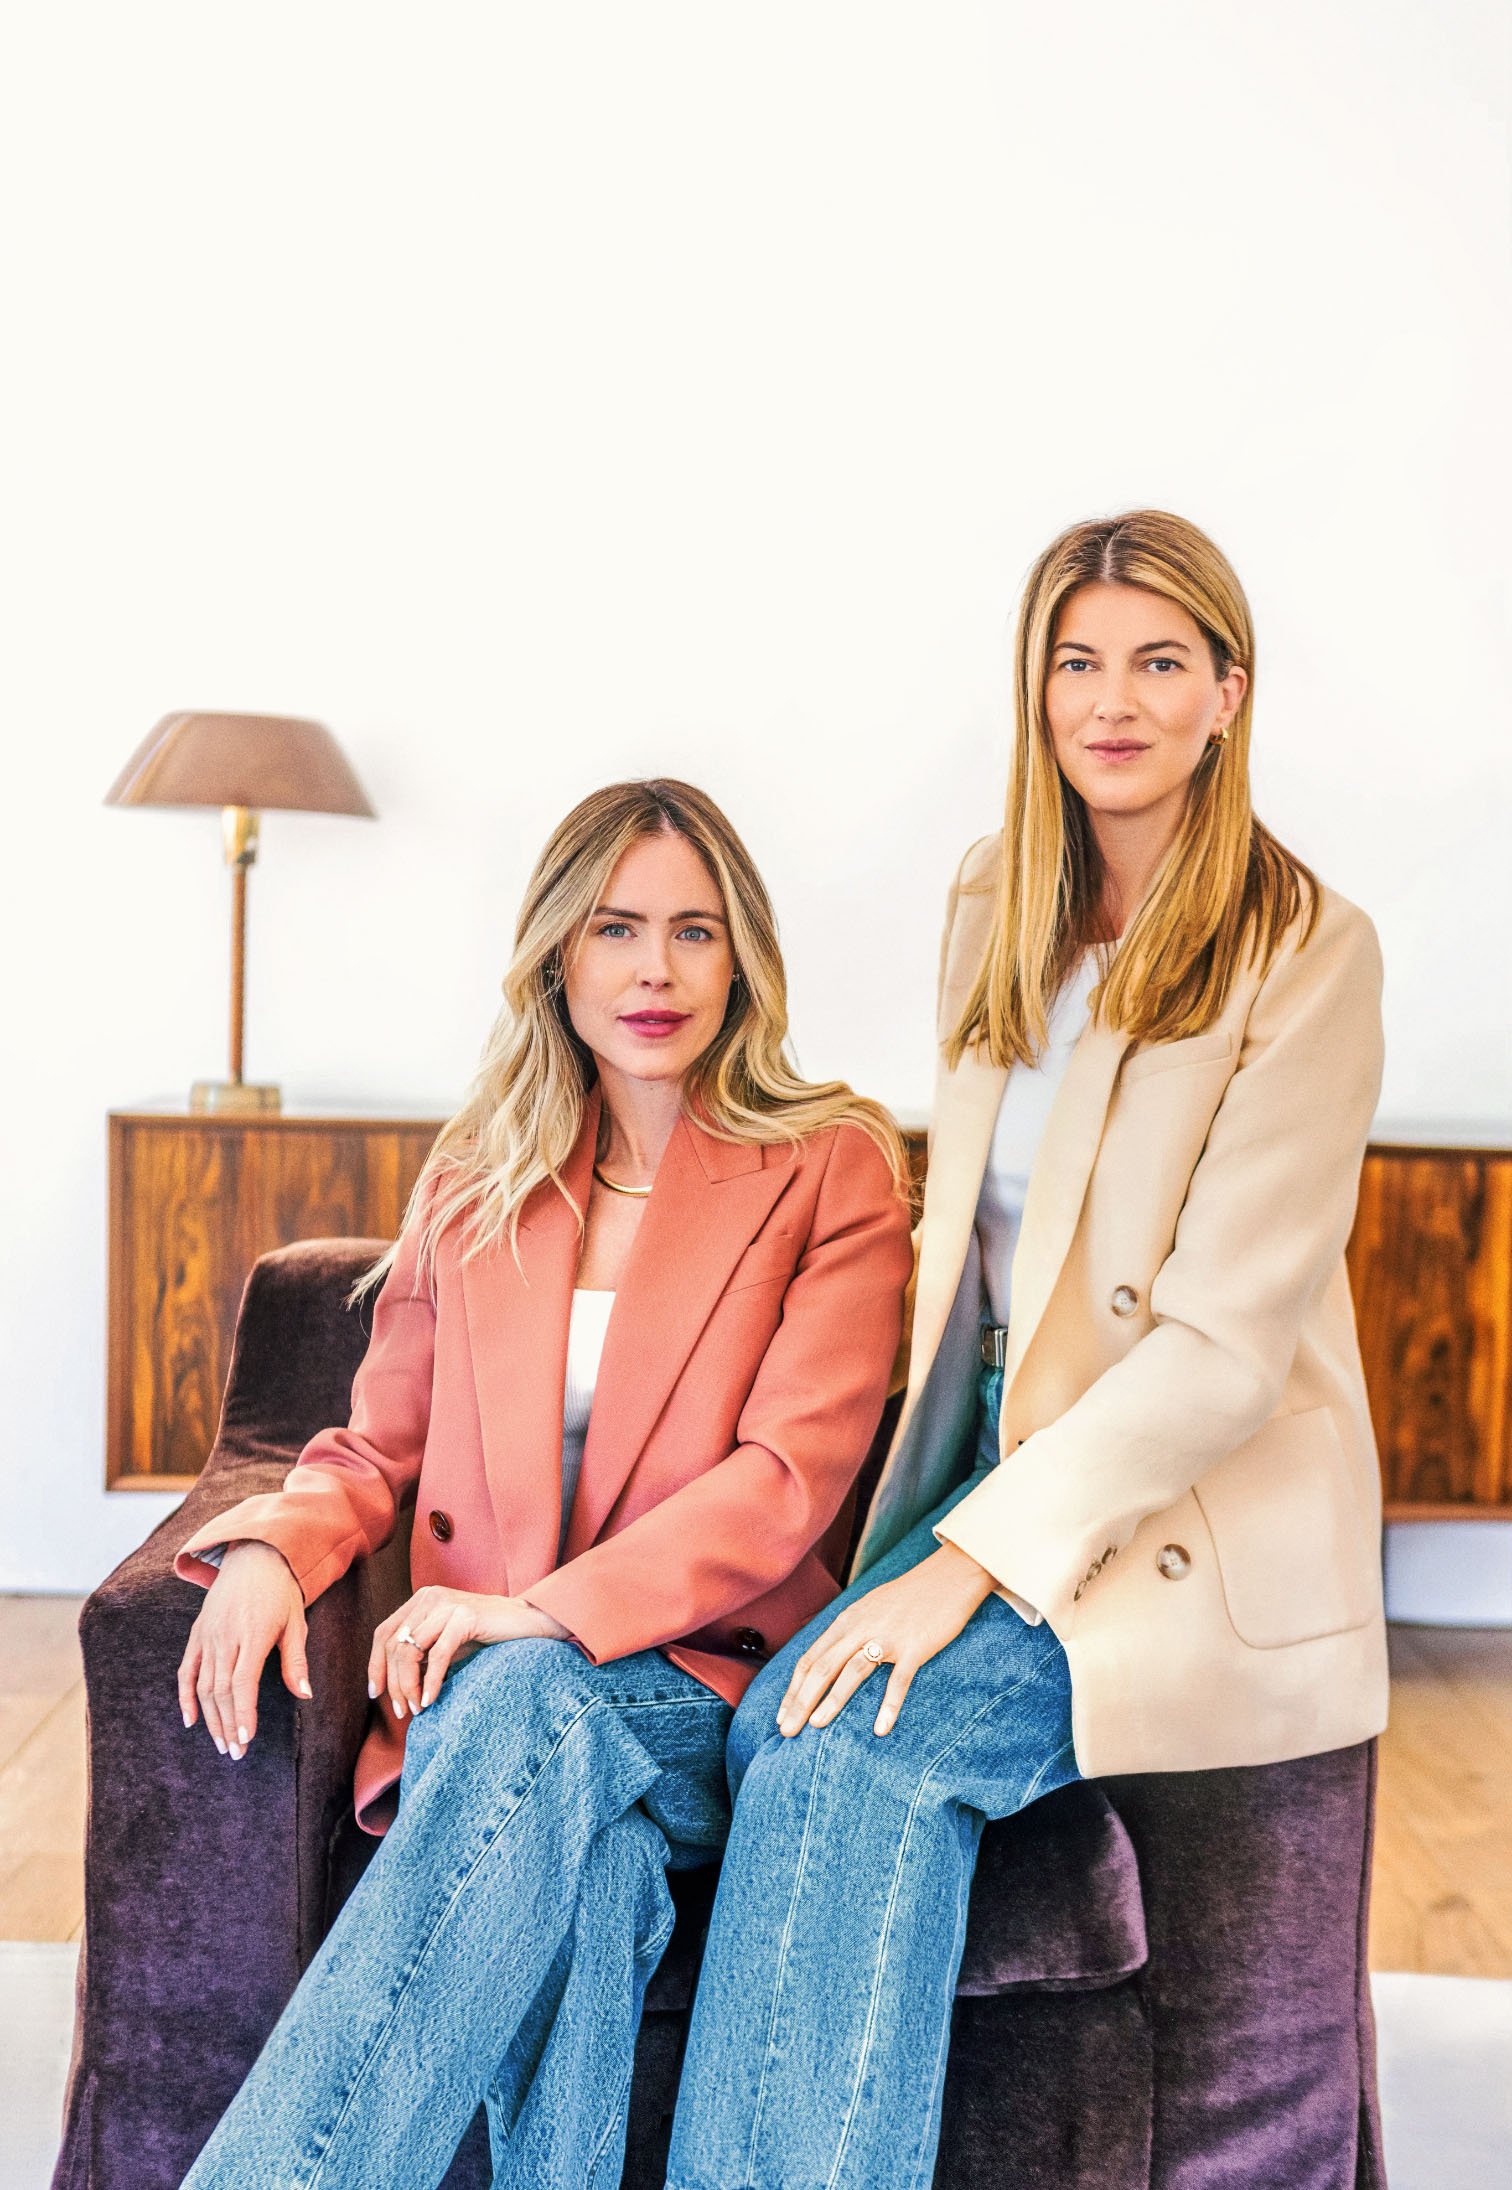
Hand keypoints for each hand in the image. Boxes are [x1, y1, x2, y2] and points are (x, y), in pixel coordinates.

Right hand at [177, 1541, 308, 1759]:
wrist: (255, 1557)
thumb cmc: (281, 1592)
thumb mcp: (296, 1623)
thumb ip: (295, 1661)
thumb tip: (304, 1695)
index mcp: (252, 1635)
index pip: (242, 1684)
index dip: (242, 1714)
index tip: (245, 1740)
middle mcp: (225, 1637)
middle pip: (220, 1691)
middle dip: (227, 1724)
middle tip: (235, 1753)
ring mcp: (207, 1636)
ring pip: (203, 1685)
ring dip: (210, 1718)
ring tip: (221, 1743)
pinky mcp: (197, 1634)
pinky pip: (186, 1670)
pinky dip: (185, 1697)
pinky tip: (191, 1720)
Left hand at [369, 1587, 571, 1718]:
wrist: (529, 1623)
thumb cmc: (487, 1636)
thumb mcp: (446, 1643)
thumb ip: (421, 1653)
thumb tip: (392, 1685)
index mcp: (421, 1599)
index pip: (384, 1633)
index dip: (375, 1665)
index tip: (376, 1694)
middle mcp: (430, 1596)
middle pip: (392, 1644)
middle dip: (392, 1682)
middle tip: (401, 1710)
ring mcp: (447, 1604)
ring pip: (410, 1651)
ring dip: (408, 1686)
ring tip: (417, 1708)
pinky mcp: (465, 1616)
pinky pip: (437, 1655)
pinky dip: (430, 1682)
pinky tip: (431, 1700)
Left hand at [776, 1544, 995, 1739]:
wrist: (948, 1577)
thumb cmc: (908, 1598)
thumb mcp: (869, 1607)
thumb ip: (849, 1630)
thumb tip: (828, 1656)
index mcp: (847, 1621)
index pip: (811, 1658)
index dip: (794, 1689)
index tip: (782, 1716)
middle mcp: (861, 1628)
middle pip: (823, 1667)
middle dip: (801, 1701)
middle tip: (787, 1730)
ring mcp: (887, 1637)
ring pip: (852, 1671)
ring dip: (832, 1700)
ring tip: (816, 1725)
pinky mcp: (914, 1647)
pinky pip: (899, 1680)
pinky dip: (889, 1705)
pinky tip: (881, 1729)